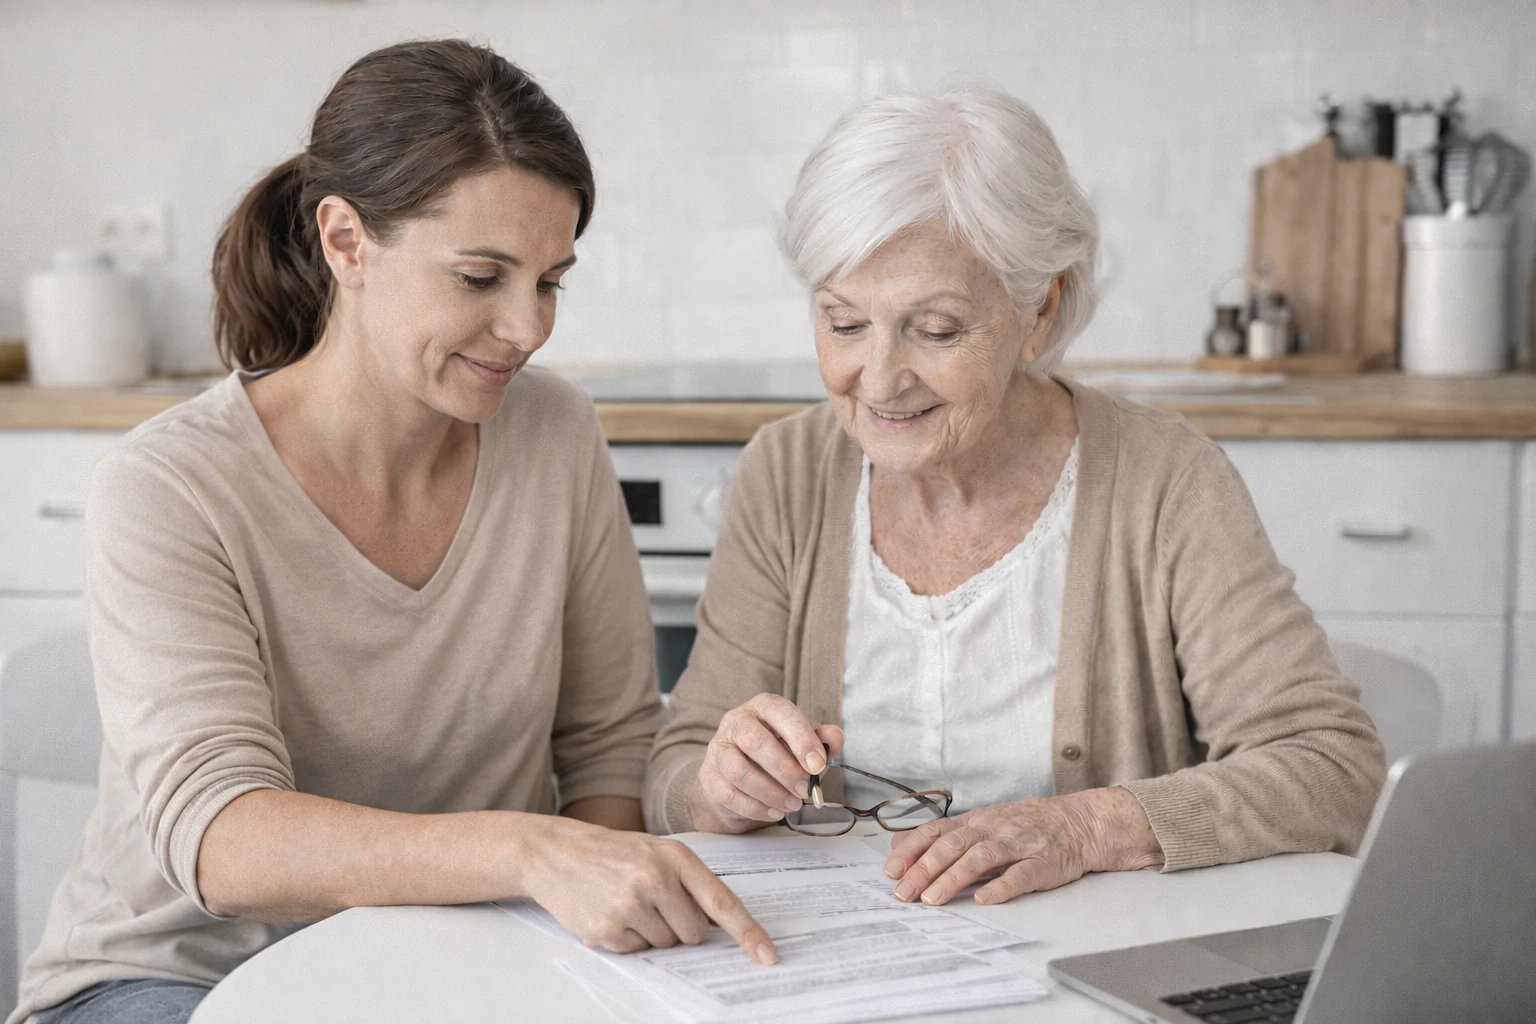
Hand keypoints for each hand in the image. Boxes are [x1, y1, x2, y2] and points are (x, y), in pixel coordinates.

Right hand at [518, 816, 776, 963]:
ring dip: (653, 932)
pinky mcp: (607, 931)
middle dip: (681, 926)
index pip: (721, 902)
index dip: (748, 933)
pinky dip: (629, 939)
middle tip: (653, 902)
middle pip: (695, 933)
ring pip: (666, 945)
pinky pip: (638, 952)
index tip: (767, 956)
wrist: (557, 852)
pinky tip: (611, 912)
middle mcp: (654, 880)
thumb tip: (720, 926)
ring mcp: (629, 906)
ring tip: (627, 903)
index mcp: (674, 857)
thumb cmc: (614, 853)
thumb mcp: (657, 852)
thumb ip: (691, 883)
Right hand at [686, 694, 843, 832]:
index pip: (779, 711)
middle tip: (805, 790)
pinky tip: (773, 811)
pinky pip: (728, 794)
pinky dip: (755, 807)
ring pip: (739, 771)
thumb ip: (820, 741)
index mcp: (762, 707)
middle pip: (755, 741)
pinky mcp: (708, 777)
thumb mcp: (802, 746)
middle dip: (785, 770)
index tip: (818, 765)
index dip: (800, 738)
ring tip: (791, 804)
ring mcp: (718, 749)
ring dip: (770, 792)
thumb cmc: (776, 756)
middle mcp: (736, 722)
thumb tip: (835, 737)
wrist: (739, 780)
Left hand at [883, 787, 1162, 906]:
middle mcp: (992, 829)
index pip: (935, 832)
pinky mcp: (1042, 862)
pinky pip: (1019, 875)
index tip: (889, 871)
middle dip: (924, 869)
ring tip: (932, 899)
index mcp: (976, 821)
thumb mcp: (984, 823)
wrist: (1080, 822)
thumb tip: (900, 845)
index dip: (911, 851)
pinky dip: (1000, 887)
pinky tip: (984, 900)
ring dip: (952, 879)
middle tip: (903, 893)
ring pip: (979, 858)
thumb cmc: (1027, 826)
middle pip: (951, 846)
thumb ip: (945, 835)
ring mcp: (1017, 844)